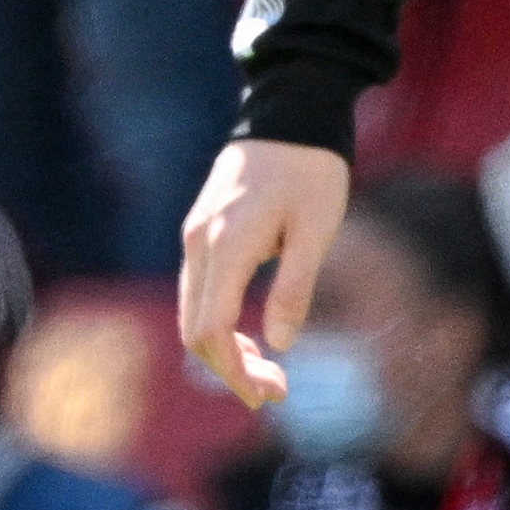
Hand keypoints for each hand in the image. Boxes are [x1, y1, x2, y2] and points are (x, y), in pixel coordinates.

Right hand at [179, 136, 349, 407]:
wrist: (289, 114)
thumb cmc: (312, 171)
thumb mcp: (317, 231)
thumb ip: (295, 287)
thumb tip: (278, 343)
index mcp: (226, 245)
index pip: (212, 328)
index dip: (234, 371)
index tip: (270, 395)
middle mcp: (199, 243)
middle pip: (194, 329)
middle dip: (229, 369)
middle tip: (277, 392)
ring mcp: (195, 236)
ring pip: (193, 312)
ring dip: (224, 350)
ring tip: (270, 373)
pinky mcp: (201, 231)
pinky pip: (199, 291)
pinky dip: (218, 323)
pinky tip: (252, 338)